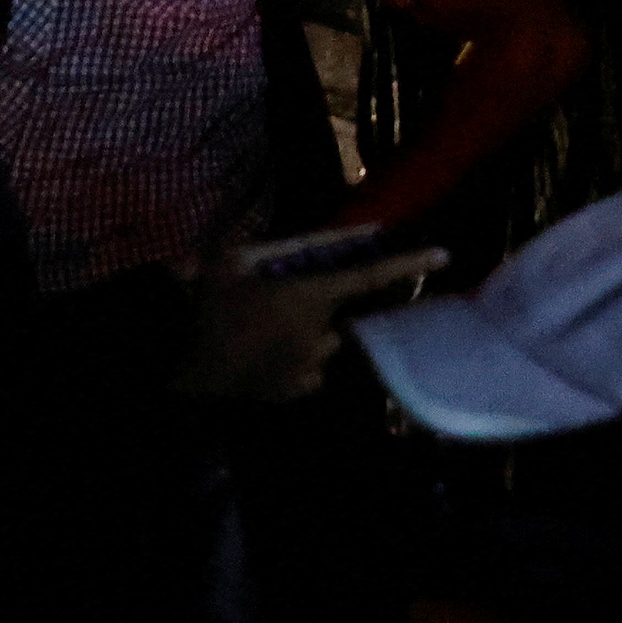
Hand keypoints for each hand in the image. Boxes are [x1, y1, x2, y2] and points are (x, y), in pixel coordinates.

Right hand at [171, 240, 443, 404]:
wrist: (177, 363)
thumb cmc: (202, 306)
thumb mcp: (223, 261)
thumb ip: (255, 245)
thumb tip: (275, 231)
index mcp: (308, 296)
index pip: (368, 276)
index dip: (407, 263)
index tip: (444, 254)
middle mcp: (319, 333)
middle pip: (341, 318)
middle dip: (324, 311)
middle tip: (286, 306)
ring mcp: (308, 367)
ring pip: (324, 348)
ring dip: (310, 339)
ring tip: (271, 336)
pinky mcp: (293, 391)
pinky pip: (308, 375)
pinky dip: (297, 366)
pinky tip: (268, 361)